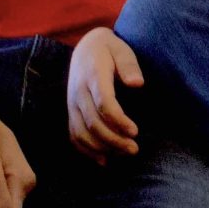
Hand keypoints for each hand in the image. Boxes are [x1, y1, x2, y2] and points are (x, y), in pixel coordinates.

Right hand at [65, 28, 143, 164]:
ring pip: (81, 132)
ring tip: (124, 153)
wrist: (86, 47)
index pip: (103, 103)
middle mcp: (78, 92)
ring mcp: (72, 103)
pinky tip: (103, 160)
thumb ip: (129, 65)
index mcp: (92, 75)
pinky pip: (73, 134)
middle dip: (113, 140)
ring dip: (101, 148)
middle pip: (92, 122)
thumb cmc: (110, 49)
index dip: (118, 120)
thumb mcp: (122, 49)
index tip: (135, 131)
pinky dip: (86, 150)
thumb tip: (137, 83)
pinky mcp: (71, 111)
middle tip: (134, 149)